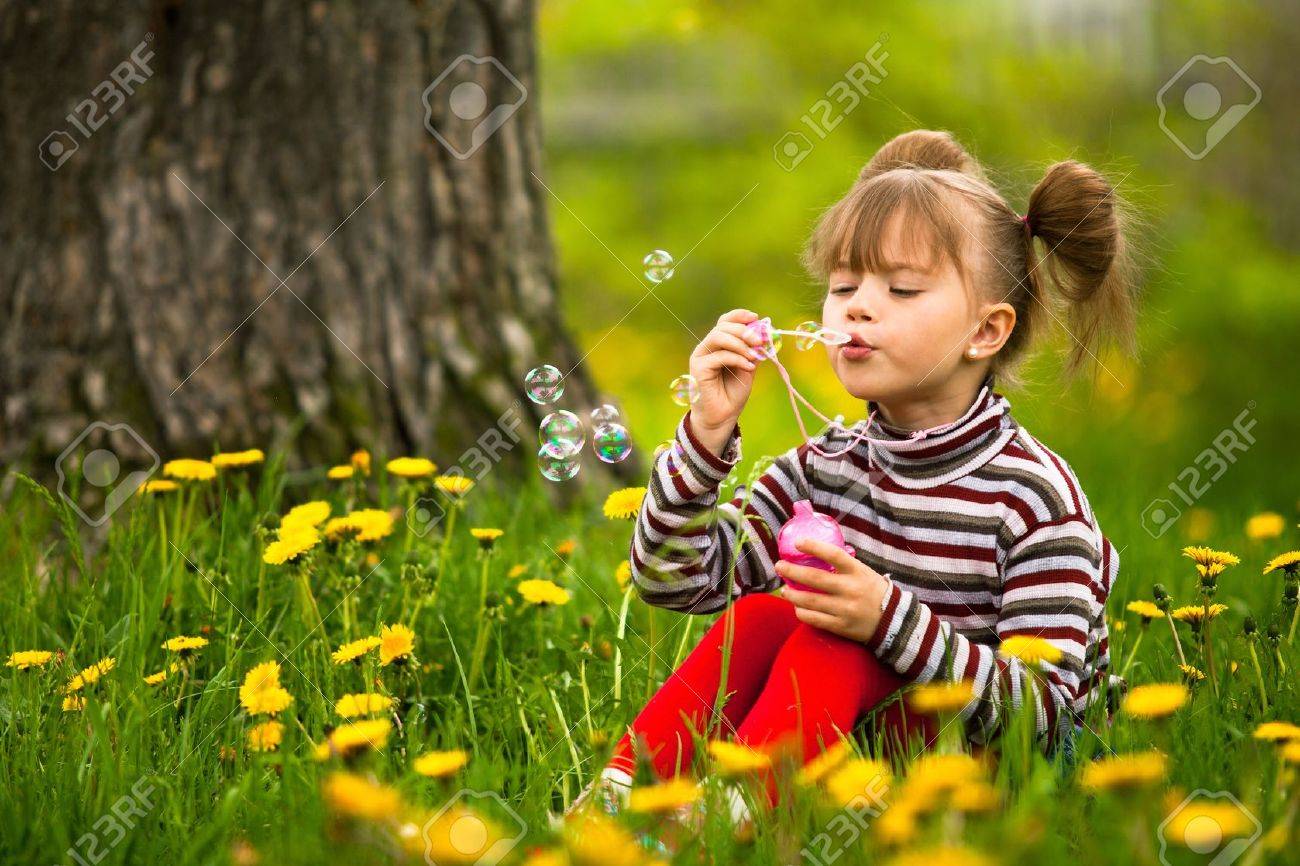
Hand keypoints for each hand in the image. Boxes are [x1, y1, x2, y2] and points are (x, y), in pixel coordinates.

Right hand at [688, 309, 766, 453]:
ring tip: (753, 355)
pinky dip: (737, 359)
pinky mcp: (698, 369)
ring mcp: (700, 357)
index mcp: (718, 344)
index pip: (725, 321)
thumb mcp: (748, 367)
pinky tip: (748, 367)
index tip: (755, 318)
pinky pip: (719, 356)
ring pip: (718, 337)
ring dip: (739, 343)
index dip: (739, 316)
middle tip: (759, 340)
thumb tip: (763, 333)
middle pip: (722, 327)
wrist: (723, 416)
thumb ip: (752, 351)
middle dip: (743, 330)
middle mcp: (707, 348)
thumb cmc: (733, 392)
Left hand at [775, 539, 891, 642]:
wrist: (893, 621)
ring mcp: (845, 609)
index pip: (834, 555)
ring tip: (784, 590)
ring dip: (792, 595)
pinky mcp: (841, 626)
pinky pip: (814, 619)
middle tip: (779, 566)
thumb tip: (815, 551)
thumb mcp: (863, 572)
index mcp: (857, 572)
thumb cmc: (873, 591)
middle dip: (792, 571)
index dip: (814, 547)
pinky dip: (801, 612)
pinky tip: (797, 607)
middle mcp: (850, 589)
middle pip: (815, 579)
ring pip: (810, 601)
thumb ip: (843, 565)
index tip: (798, 542)